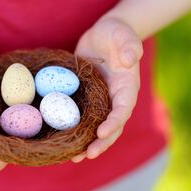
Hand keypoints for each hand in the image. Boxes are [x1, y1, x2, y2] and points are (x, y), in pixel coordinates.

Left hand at [71, 17, 142, 162]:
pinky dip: (74, 129)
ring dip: (86, 143)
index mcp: (126, 87)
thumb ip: (130, 45)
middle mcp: (115, 98)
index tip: (101, 134)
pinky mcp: (86, 98)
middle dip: (101, 143)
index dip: (113, 123)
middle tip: (87, 155)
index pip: (122, 110)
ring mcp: (100, 100)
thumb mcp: (123, 35)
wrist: (104, 34)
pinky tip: (61, 140)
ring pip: (95, 126)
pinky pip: (81, 116)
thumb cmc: (116, 32)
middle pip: (111, 126)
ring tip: (73, 158)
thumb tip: (130, 59)